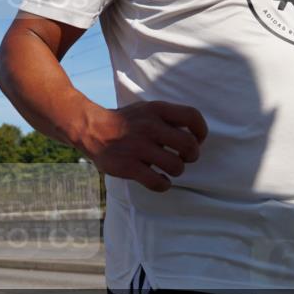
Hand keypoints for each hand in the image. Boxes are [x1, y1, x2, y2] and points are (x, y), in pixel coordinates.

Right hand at [78, 101, 207, 192]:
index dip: (201, 132)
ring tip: (167, 169)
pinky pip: (158, 182)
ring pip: (176, 166)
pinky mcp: (128, 166)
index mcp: (156, 110)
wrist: (91, 129)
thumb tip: (195, 135)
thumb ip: (168, 118)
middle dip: (191, 156)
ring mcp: (138, 147)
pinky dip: (163, 184)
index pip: (193, 117)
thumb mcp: (146, 109)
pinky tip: (159, 179)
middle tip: (183, 158)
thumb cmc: (125, 122)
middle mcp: (149, 127)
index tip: (197, 140)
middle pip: (189, 145)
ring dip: (176, 171)